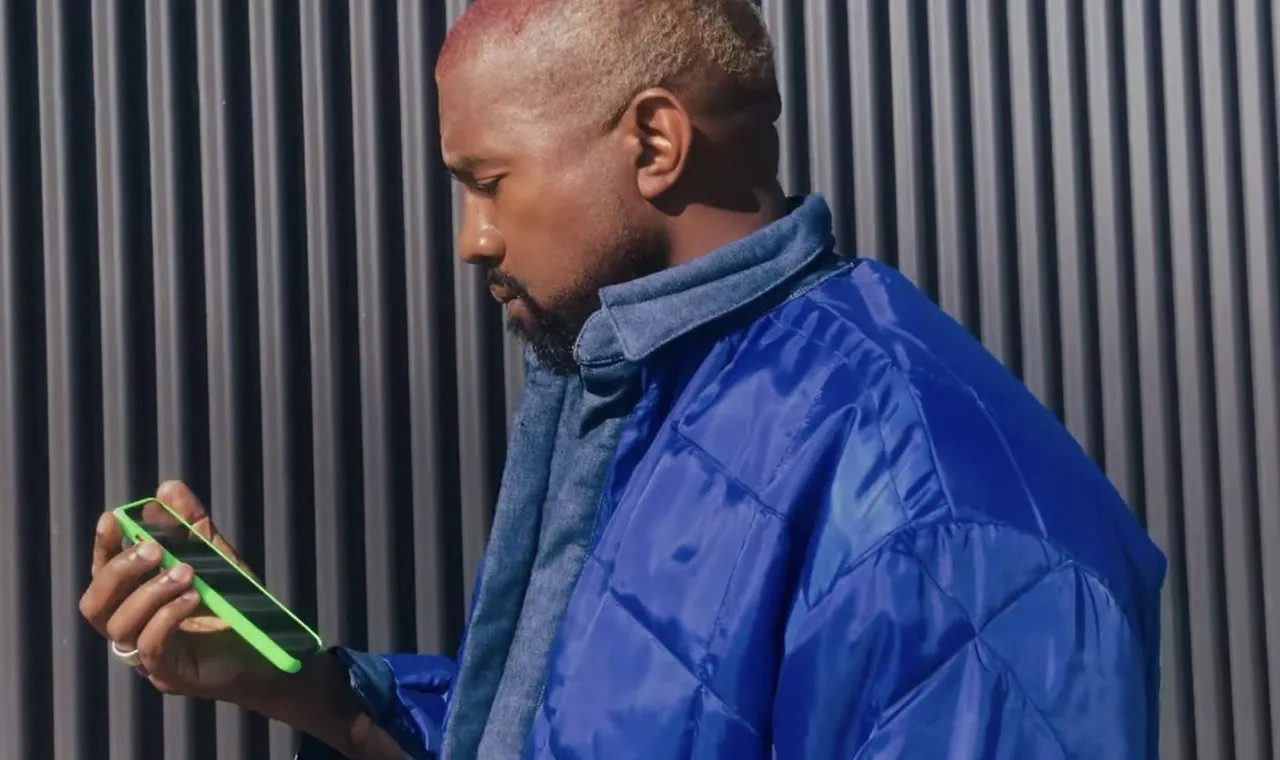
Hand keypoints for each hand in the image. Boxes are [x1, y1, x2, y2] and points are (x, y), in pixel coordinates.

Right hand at [79, 480, 275, 704]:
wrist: (271, 649)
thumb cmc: (235, 605)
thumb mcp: (216, 557)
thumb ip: (192, 525)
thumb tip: (168, 488)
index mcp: (136, 600)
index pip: (102, 574)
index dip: (102, 548)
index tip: (113, 519)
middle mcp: (133, 627)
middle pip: (96, 604)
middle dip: (120, 570)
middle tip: (155, 549)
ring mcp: (146, 656)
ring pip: (119, 625)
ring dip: (150, 592)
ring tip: (186, 572)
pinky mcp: (168, 673)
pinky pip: (149, 647)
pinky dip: (167, 617)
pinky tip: (192, 598)